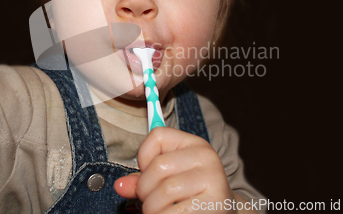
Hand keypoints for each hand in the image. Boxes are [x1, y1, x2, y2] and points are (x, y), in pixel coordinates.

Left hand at [114, 127, 237, 212]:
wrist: (223, 213)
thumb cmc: (190, 195)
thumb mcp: (168, 180)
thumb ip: (142, 179)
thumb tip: (119, 186)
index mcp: (193, 144)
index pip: (157, 136)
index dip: (143, 157)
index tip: (148, 175)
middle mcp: (206, 156)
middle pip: (158, 167)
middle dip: (145, 190)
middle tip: (150, 202)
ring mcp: (213, 178)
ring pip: (165, 192)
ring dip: (152, 209)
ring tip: (160, 212)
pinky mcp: (215, 202)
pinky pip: (174, 212)